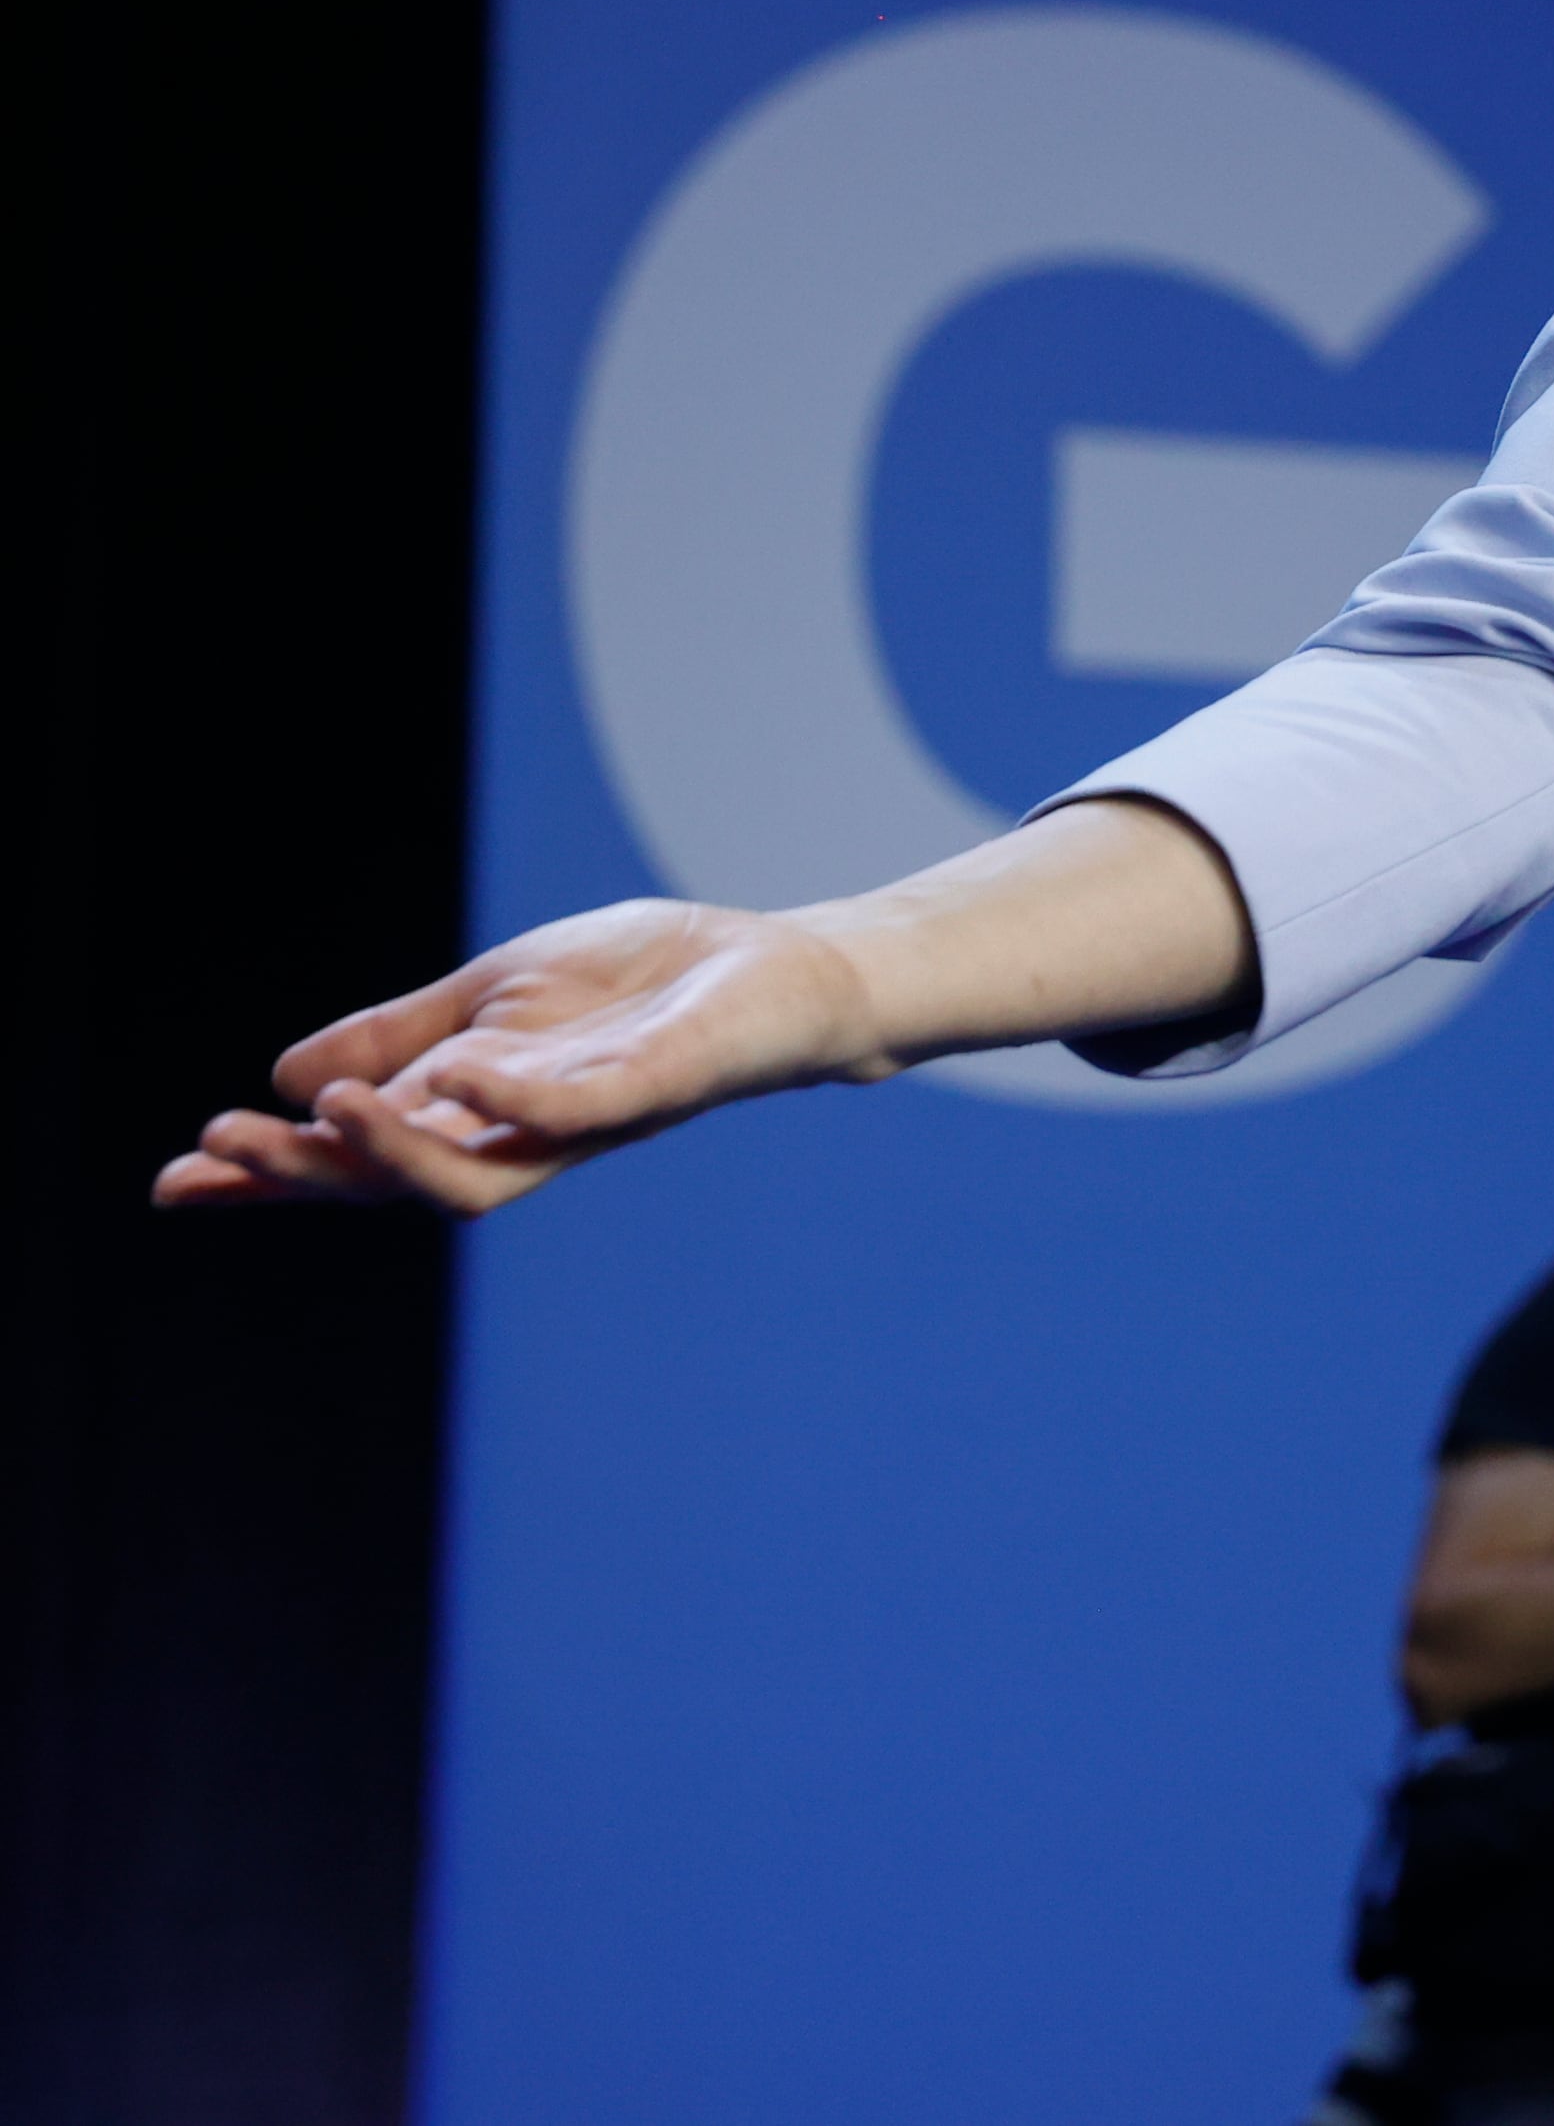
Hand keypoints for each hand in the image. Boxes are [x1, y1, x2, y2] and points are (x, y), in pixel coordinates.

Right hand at [153, 897, 884, 1217]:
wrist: (776, 964)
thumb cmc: (644, 985)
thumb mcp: (495, 996)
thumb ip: (403, 1036)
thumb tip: (287, 1081)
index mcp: (475, 1114)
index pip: (357, 1162)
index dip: (269, 1176)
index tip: (178, 1179)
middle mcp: (522, 1136)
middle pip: (394, 1187)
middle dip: (303, 1176)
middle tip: (220, 1148)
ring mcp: (588, 1120)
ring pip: (473, 1178)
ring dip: (394, 1153)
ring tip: (325, 1114)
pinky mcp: (654, 1088)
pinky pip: (574, 1115)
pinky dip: (512, 1100)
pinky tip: (458, 1074)